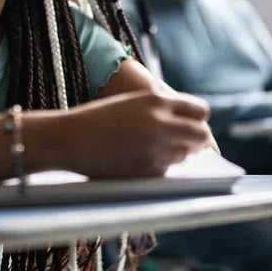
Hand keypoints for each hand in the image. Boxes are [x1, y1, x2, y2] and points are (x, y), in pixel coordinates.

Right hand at [60, 90, 211, 178]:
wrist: (70, 138)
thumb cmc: (98, 119)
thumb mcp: (132, 103)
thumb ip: (160, 110)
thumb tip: (189, 125)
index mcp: (157, 100)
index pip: (200, 110)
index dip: (198, 120)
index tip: (193, 126)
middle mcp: (162, 122)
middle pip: (201, 135)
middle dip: (197, 140)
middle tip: (186, 145)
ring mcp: (156, 147)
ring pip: (185, 155)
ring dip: (176, 154)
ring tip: (153, 151)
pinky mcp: (148, 170)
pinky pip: (166, 170)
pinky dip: (158, 168)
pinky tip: (138, 161)